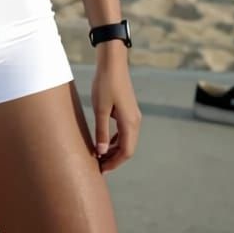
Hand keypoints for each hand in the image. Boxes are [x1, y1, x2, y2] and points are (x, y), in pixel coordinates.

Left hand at [90, 43, 140, 171]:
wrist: (112, 63)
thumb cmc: (105, 83)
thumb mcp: (100, 109)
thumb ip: (101, 131)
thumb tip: (101, 152)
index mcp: (129, 123)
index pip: (126, 152)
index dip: (114, 163)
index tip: (101, 170)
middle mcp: (135, 121)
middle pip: (127, 148)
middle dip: (114, 159)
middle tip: (98, 166)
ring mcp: (133, 115)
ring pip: (126, 140)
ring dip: (114, 150)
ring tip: (99, 156)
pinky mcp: (128, 110)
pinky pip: (124, 131)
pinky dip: (115, 140)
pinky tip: (104, 142)